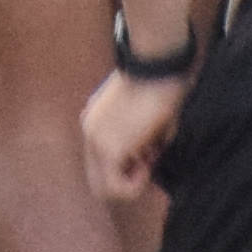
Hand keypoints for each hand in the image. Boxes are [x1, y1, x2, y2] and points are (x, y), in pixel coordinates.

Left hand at [80, 64, 186, 210]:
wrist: (156, 64)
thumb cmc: (162, 80)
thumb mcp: (145, 110)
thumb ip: (141, 136)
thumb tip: (152, 156)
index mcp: (95, 119)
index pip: (102, 158)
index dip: (129, 164)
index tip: (151, 147)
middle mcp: (89, 131)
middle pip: (97, 178)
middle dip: (127, 177)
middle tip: (150, 159)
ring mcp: (93, 140)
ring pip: (102, 187)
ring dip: (132, 181)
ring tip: (150, 157)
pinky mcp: (108, 149)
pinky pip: (115, 187)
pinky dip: (135, 184)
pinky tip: (149, 163)